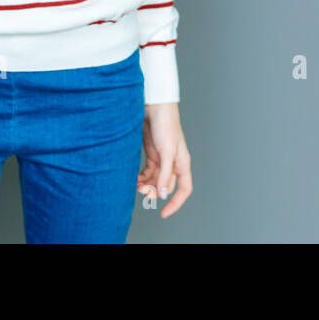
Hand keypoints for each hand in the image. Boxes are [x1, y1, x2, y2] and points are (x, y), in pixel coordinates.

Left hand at [136, 102, 191, 216]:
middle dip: (155, 193)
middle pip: (166, 186)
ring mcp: (162, 158)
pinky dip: (141, 178)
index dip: (176, 203)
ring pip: (155, 180)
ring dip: (146, 186)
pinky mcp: (152, 153)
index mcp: (182, 162)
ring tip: (136, 186)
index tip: (164, 213)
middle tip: (142, 193)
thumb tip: (164, 194)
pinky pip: (147, 172)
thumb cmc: (165, 124)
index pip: (184, 189)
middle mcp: (173, 162)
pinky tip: (134, 179)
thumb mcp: (166, 151)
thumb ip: (165, 174)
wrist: (154, 106)